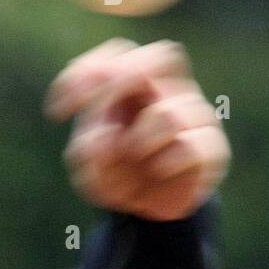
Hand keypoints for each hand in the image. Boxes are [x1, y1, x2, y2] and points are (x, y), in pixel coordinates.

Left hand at [44, 38, 229, 221]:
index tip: (56, 114)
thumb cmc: (118, 177)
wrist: (150, 213)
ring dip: (137, 144)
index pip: (118, 54)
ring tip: (130, 161)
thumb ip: (87, 151)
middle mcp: (169, 93)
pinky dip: (162, 165)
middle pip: (162, 56)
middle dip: (123, 82)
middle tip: (99, 118)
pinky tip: (156, 174)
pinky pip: (188, 147)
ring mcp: (196, 118)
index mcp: (135, 87)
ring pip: (167, 114)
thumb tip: (105, 139)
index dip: (85, 73)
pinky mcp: (213, 149)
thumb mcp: (89, 169)